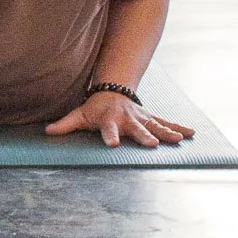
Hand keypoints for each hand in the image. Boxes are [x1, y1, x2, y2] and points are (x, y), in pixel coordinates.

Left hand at [45, 90, 194, 147]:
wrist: (112, 92)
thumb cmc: (94, 108)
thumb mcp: (79, 115)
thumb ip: (65, 125)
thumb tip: (46, 132)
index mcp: (109, 120)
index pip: (108, 130)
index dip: (109, 136)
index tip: (112, 145)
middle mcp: (127, 119)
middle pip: (136, 128)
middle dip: (144, 136)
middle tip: (151, 145)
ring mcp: (141, 118)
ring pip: (155, 125)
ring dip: (166, 133)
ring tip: (178, 141)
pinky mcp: (150, 118)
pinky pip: (166, 123)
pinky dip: (179, 128)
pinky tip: (191, 134)